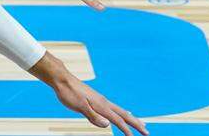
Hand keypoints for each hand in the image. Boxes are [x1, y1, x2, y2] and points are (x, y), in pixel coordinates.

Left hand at [31, 53, 148, 135]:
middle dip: (136, 124)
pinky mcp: (96, 99)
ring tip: (140, 124)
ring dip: (131, 119)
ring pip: (120, 111)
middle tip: (147, 132)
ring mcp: (100, 100)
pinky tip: (119, 115)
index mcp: (101, 105)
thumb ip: (93, 116)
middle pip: (124, 114)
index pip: (117, 120)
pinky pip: (113, 109)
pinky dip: (121, 114)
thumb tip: (107, 125)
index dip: (126, 130)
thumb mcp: (79, 106)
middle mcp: (104, 102)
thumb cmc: (68, 93)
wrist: (61, 79)